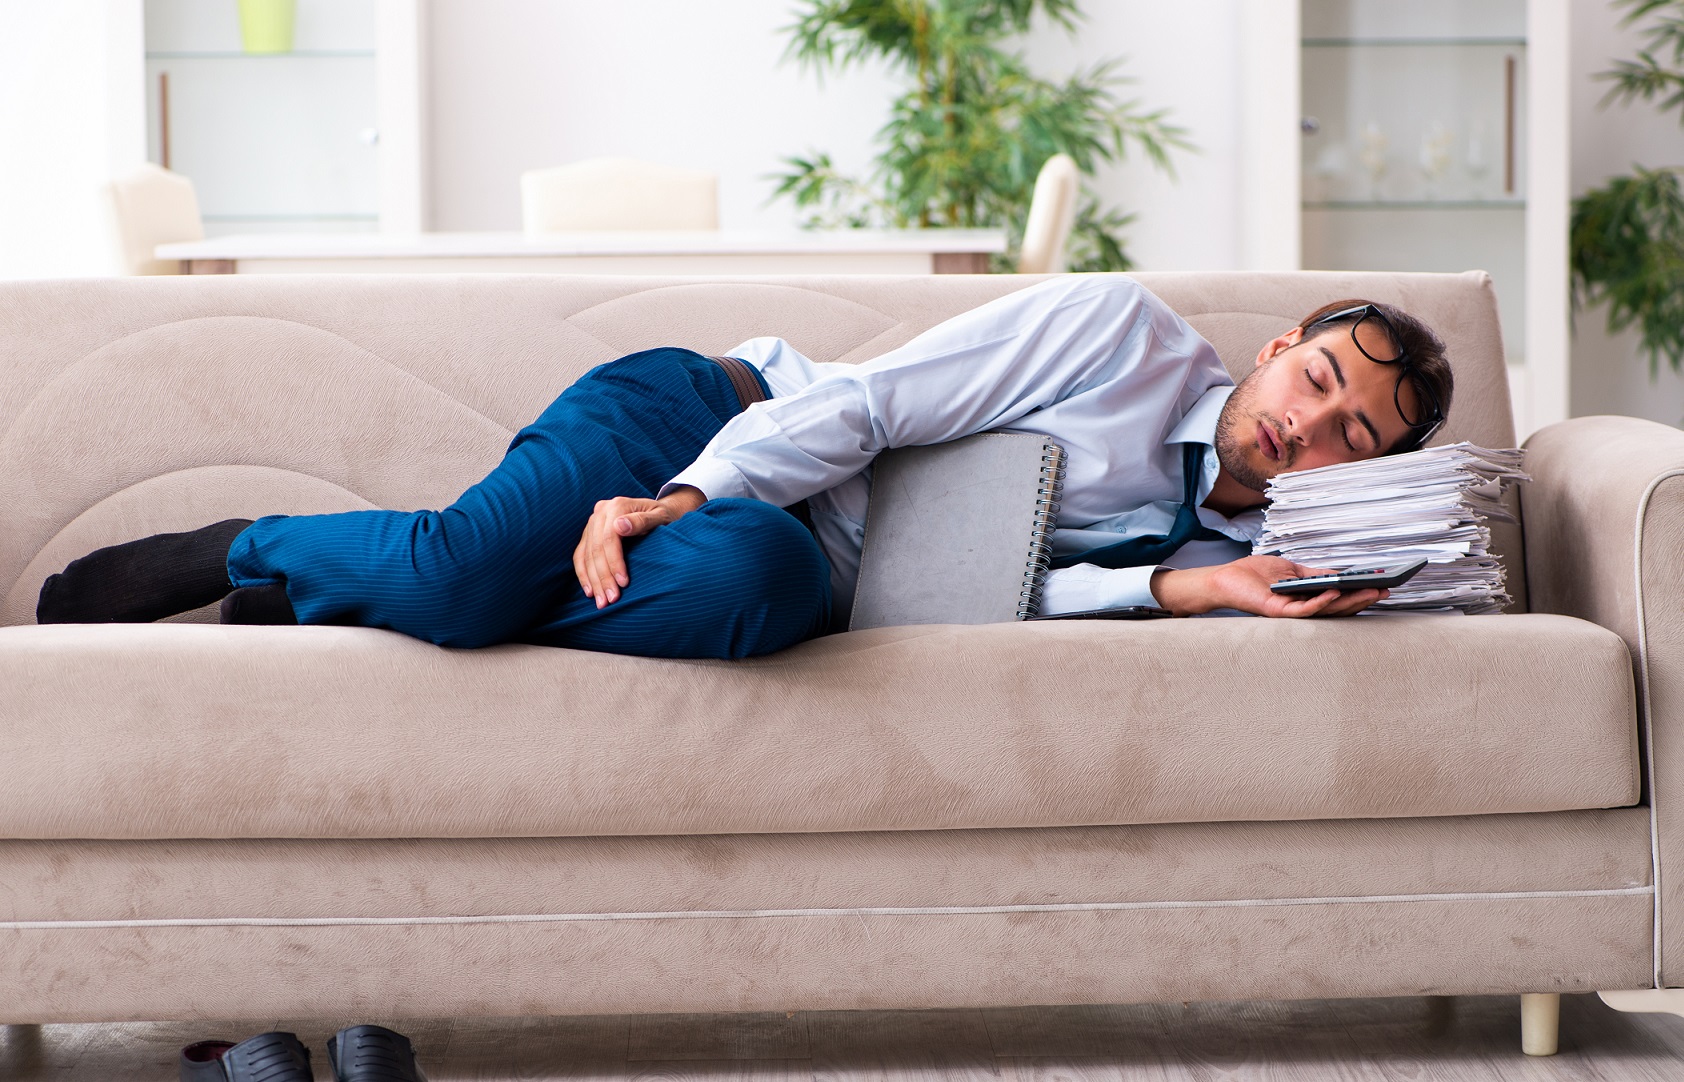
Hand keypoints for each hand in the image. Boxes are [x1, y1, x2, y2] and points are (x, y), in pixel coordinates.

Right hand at [572, 486, 706, 607]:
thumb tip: (619, 526)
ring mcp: (593, 522)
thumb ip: (642, 521)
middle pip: (596, 549)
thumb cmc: (664, 516)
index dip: (614, 562)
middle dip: (603, 577)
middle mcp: (601, 511)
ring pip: (586, 555)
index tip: (623, 583)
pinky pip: (580, 555)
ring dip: (592, 581)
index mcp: (617, 506)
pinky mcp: (589, 533)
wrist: (659, 511)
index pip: (609, 538)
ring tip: (601, 602)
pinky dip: (583, 574)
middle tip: (611, 600)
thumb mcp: (660, 516)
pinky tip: (589, 591)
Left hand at [1150, 554, 1388, 618]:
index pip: (1338, 600)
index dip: (1359, 594)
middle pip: (1337, 608)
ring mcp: (1290, 612)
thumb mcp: (1291, 571)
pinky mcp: (1277, 611)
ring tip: (1369, 590)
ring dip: (1349, 601)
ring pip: (1325, 610)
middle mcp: (1301, 609)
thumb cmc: (1254, 575)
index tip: (1382, 586)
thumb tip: (1340, 574)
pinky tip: (1335, 592)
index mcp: (1306, 598)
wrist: (1226, 579)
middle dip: (1362, 599)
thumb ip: (1314, 575)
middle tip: (1386, 591)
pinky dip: (1320, 601)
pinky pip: (1303, 609)